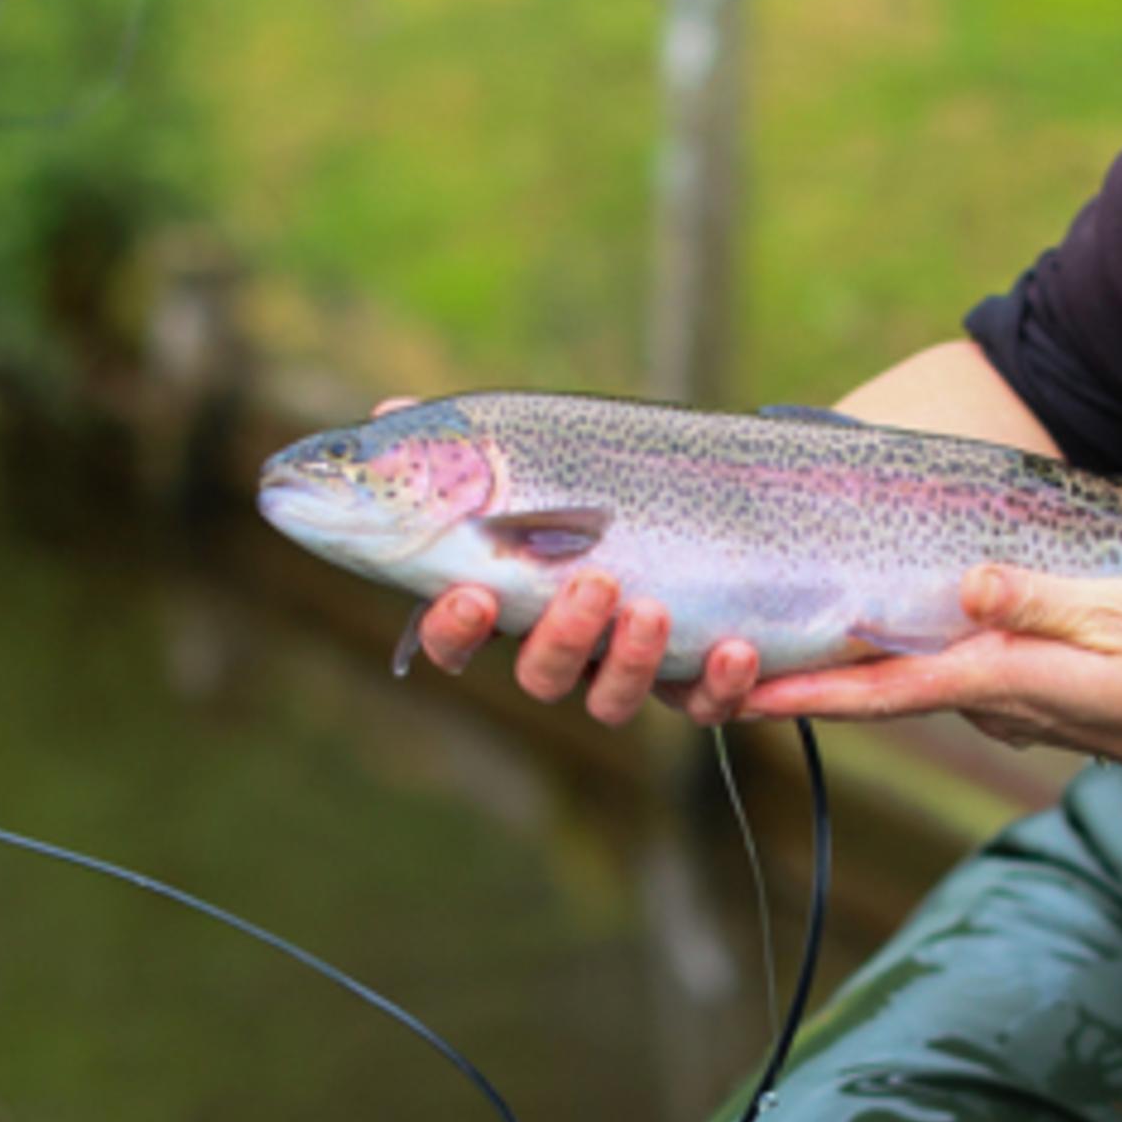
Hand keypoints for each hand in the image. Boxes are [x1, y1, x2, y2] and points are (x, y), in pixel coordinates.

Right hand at [365, 401, 762, 726]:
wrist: (730, 493)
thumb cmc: (601, 473)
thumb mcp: (534, 448)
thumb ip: (459, 446)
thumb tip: (381, 414)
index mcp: (512, 597)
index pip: (457, 635)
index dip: (453, 628)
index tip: (473, 595)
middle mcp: (565, 645)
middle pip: (541, 674)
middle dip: (561, 636)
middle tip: (593, 582)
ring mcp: (629, 666)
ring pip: (612, 698)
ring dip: (630, 661)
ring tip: (653, 608)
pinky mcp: (698, 679)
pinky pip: (704, 707)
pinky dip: (721, 688)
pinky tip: (739, 649)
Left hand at [740, 566, 1121, 831]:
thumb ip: (1040, 602)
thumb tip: (967, 585)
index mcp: (1003, 682)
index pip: (886, 690)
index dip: (810, 691)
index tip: (740, 694)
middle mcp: (986, 701)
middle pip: (871, 693)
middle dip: (792, 686)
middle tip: (712, 668)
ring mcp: (999, 705)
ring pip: (898, 685)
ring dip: (831, 671)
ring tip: (758, 638)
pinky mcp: (1015, 696)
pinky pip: (935, 677)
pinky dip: (886, 660)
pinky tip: (859, 627)